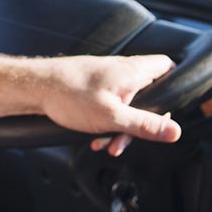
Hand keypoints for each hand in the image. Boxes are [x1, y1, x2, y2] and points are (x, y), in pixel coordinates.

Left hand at [35, 54, 180, 156]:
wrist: (35, 87)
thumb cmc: (69, 94)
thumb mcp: (113, 117)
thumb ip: (145, 125)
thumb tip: (174, 131)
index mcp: (133, 71)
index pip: (168, 67)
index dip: (175, 86)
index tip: (171, 109)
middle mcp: (123, 70)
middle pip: (149, 95)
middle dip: (142, 122)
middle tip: (131, 137)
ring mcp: (108, 78)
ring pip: (128, 105)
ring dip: (121, 128)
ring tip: (107, 143)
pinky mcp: (95, 87)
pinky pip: (111, 106)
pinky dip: (107, 123)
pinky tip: (95, 138)